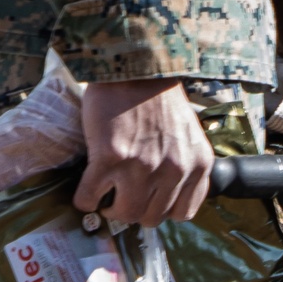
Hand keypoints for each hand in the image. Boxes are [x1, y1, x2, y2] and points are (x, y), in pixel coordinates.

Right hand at [74, 78, 212, 227]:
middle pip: (150, 217)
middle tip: (123, 192)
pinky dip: (85, 197)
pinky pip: (90, 198)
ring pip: (123, 214)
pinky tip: (88, 184)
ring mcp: (142, 166)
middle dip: (135, 207)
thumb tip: (164, 196)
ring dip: (110, 206)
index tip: (149, 198)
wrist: (135, 64)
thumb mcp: (188, 133)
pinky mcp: (110, 158)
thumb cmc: (159, 97)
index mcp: (197, 163)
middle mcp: (173, 169)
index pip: (183, 213)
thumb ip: (183, 164)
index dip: (162, 207)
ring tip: (106, 190)